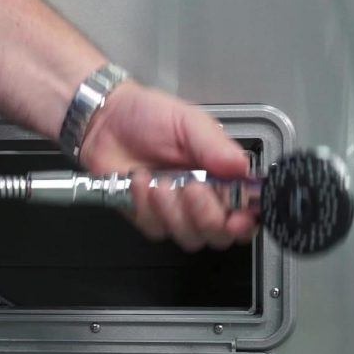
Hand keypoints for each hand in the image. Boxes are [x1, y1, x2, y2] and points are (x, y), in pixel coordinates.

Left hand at [80, 81, 256, 250]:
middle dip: (207, 215)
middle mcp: (203, 198)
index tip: (237, 217)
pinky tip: (140, 180)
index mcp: (222, 175)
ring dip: (173, 210)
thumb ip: (216, 146)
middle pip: (219, 234)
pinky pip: (156, 228)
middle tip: (192, 187)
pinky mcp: (149, 217)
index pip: (246, 211)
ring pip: (189, 236)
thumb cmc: (149, 116)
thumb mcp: (188, 121)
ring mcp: (175, 211)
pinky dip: (146, 205)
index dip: (245, 221)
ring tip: (159, 180)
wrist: (107, 121)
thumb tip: (242, 167)